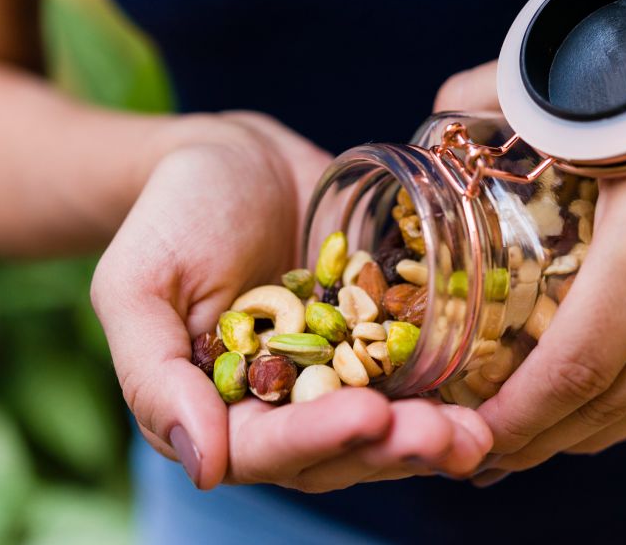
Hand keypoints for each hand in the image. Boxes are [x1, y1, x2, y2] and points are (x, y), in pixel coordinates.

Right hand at [91, 111, 491, 491]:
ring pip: (383, 421)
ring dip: (431, 432)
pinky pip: (411, 368)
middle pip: (336, 449)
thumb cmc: (171, 216)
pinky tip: (489, 387)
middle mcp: (281, 402)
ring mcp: (334, 370)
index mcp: (218, 407)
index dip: (316, 440)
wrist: (231, 159)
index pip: (264, 449)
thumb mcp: (135, 285)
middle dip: (391, 447)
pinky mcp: (373, 334)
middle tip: (448, 436)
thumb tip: (203, 466)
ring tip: (478, 430)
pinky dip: (449, 383)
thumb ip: (152, 377)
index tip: (368, 416)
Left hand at [435, 62, 625, 484]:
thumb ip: (493, 95)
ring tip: (540, 442)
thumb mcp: (581, 87)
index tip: (475, 439)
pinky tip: (611, 411)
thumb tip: (437, 114)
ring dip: (598, 432)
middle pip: (620, 398)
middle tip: (492, 455)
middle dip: (549, 439)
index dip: (522, 419)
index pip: (576, 364)